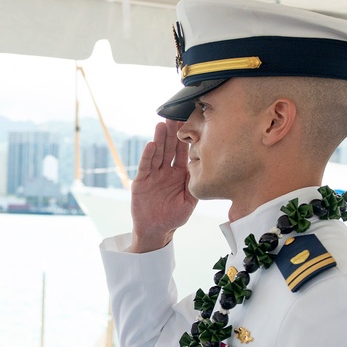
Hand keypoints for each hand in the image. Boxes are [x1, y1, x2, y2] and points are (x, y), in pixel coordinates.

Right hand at [129, 119, 196, 251]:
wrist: (156, 230)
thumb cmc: (174, 217)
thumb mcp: (190, 201)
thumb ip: (195, 185)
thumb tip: (205, 168)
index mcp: (180, 174)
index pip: (184, 152)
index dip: (187, 138)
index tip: (191, 123)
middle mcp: (166, 171)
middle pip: (170, 147)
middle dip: (172, 132)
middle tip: (175, 116)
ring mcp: (153, 175)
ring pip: (158, 153)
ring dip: (160, 139)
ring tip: (162, 125)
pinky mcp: (141, 181)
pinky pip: (146, 166)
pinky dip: (148, 155)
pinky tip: (151, 144)